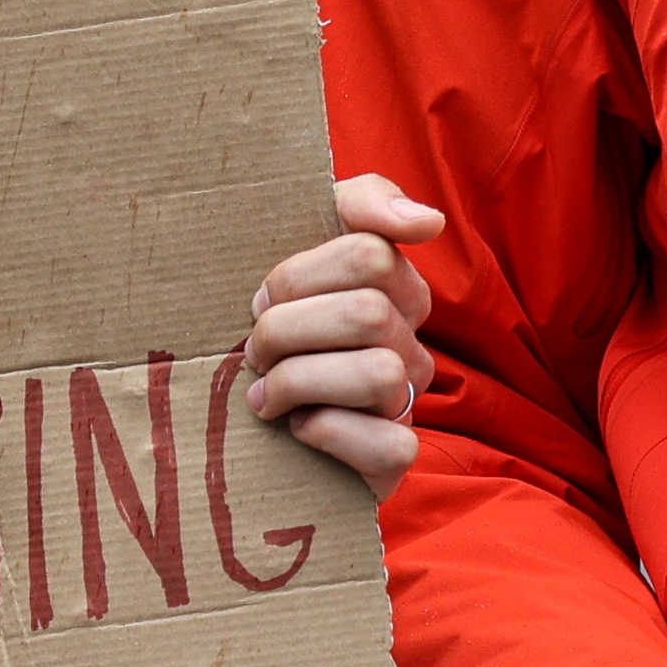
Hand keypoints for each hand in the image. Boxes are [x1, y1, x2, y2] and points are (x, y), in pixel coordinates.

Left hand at [247, 172, 446, 492]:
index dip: (299, 276)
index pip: (369, 255)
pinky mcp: (393, 461)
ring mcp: (406, 404)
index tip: (260, 299)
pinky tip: (296, 429)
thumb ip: (361, 205)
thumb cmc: (272, 326)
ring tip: (264, 393)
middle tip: (254, 349)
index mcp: (397, 291)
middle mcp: (412, 345)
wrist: (238, 426)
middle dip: (288, 328)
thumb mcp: (298, 246)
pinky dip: (327, 434)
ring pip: (379, 374)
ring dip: (299, 381)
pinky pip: (387, 446)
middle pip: (367, 313)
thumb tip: (427, 221)